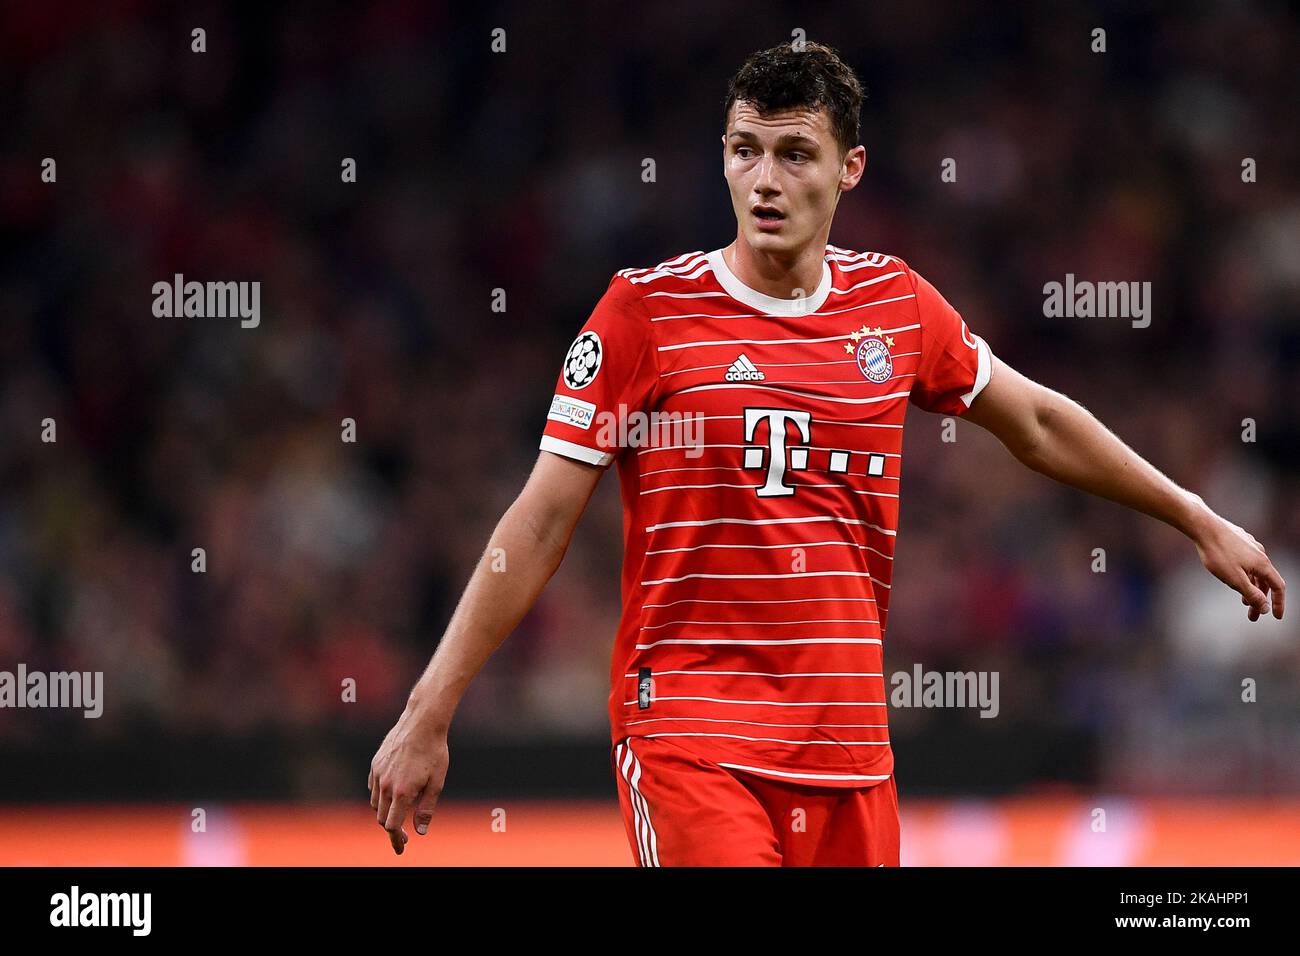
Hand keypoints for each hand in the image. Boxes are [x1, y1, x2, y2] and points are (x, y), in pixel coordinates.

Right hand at [368, 704, 449, 854]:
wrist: (422, 722)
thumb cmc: (434, 751)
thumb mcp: (437, 782)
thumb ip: (426, 808)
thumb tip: (420, 831)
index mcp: (402, 792)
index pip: (392, 825)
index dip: (396, 840)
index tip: (402, 848)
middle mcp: (386, 784)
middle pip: (382, 817)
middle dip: (392, 829)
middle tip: (405, 836)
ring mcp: (378, 773)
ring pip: (376, 803)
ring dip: (386, 812)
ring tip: (401, 812)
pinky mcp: (375, 763)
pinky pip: (373, 787)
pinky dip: (380, 796)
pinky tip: (392, 795)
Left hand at [1191, 511, 1285, 621]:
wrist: (1203, 526)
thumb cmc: (1218, 553)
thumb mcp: (1235, 579)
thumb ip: (1252, 594)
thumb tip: (1265, 607)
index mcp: (1263, 564)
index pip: (1278, 587)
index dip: (1278, 603)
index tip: (1275, 616)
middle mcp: (1260, 554)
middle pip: (1265, 581)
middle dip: (1260, 599)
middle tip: (1251, 615)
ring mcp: (1249, 546)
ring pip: (1255, 571)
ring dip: (1251, 587)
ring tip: (1243, 600)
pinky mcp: (1238, 540)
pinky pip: (1246, 562)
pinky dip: (1245, 575)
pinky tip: (1234, 577)